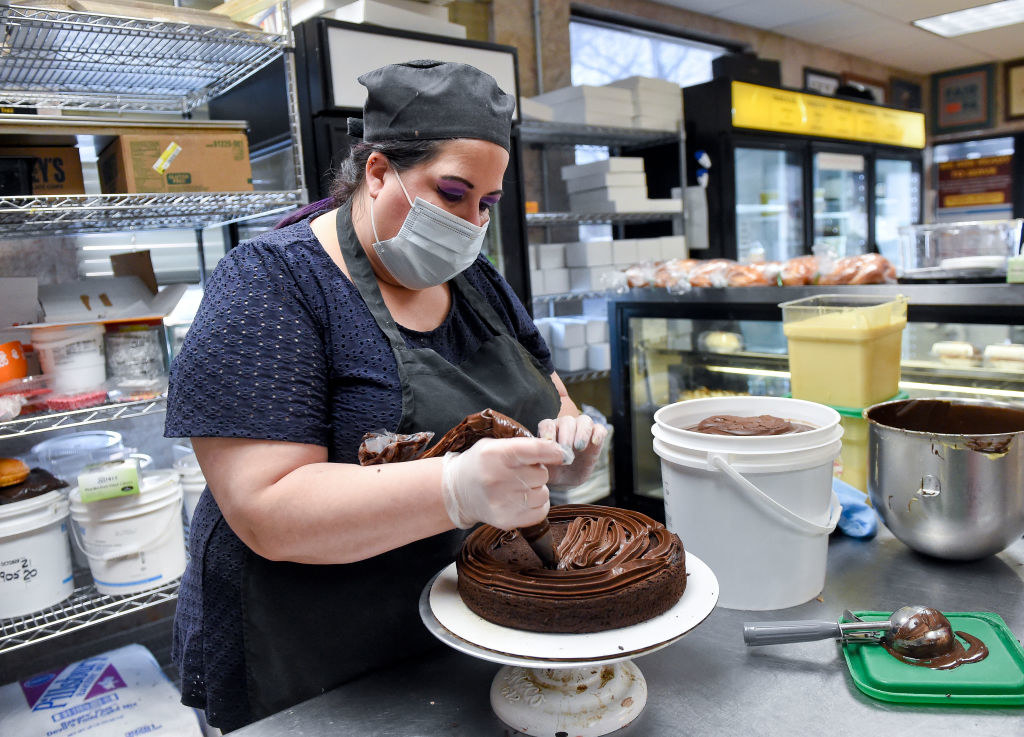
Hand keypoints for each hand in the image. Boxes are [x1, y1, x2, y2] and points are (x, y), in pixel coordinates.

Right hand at [441, 437, 564, 529]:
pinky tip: (524, 500)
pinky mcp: (505, 520)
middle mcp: (497, 478)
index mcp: (494, 454)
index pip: (534, 450)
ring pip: (543, 494)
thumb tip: (558, 453)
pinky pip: (540, 512)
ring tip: (521, 486)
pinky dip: (537, 506)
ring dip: (537, 489)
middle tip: (523, 472)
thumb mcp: (495, 445)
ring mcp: (501, 502)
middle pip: (542, 475)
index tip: (561, 454)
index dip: (553, 451)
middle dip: (538, 472)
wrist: (459, 491)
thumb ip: (524, 446)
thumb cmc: (482, 463)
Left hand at [537, 414, 607, 490]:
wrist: (564, 480)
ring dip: (582, 432)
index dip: (548, 432)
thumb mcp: (542, 467)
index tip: (549, 442)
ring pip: (584, 420)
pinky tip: (594, 443)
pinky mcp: (595, 437)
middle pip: (567, 421)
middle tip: (566, 450)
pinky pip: (600, 429)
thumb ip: (538, 458)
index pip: (547, 424)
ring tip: (579, 448)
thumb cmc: (550, 471)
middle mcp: (565, 426)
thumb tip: (536, 455)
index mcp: (549, 430)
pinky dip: (598, 434)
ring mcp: (582, 430)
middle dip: (567, 435)